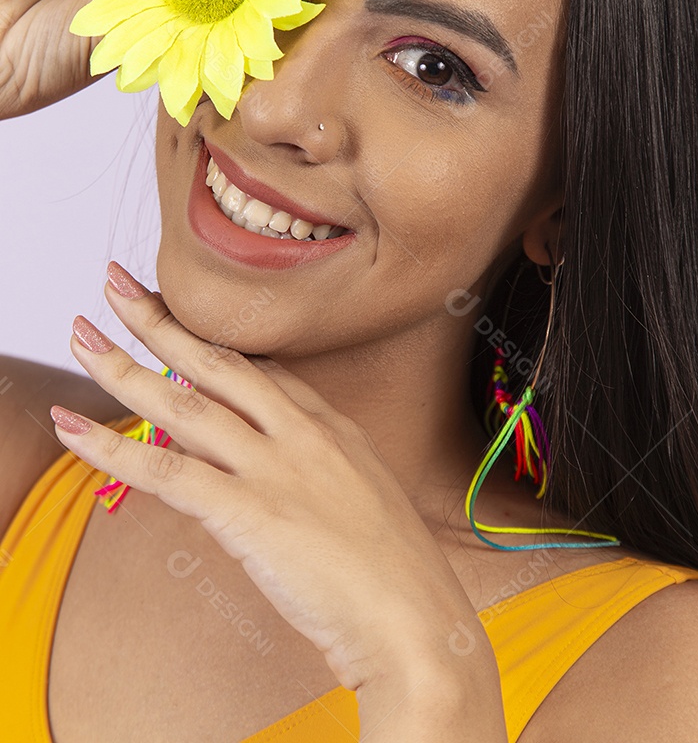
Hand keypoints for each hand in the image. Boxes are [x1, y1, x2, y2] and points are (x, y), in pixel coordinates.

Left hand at [52, 261, 497, 703]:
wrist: (417, 619)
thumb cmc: (395, 574)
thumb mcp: (360, 502)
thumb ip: (312, 478)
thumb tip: (260, 484)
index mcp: (331, 427)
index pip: (259, 369)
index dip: (209, 340)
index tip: (176, 318)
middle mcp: (301, 433)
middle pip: (217, 362)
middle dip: (160, 320)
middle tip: (115, 282)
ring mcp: (275, 467)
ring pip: (184, 404)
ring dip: (123, 367)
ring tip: (81, 334)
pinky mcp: (251, 512)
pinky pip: (167, 473)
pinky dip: (113, 451)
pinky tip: (74, 432)